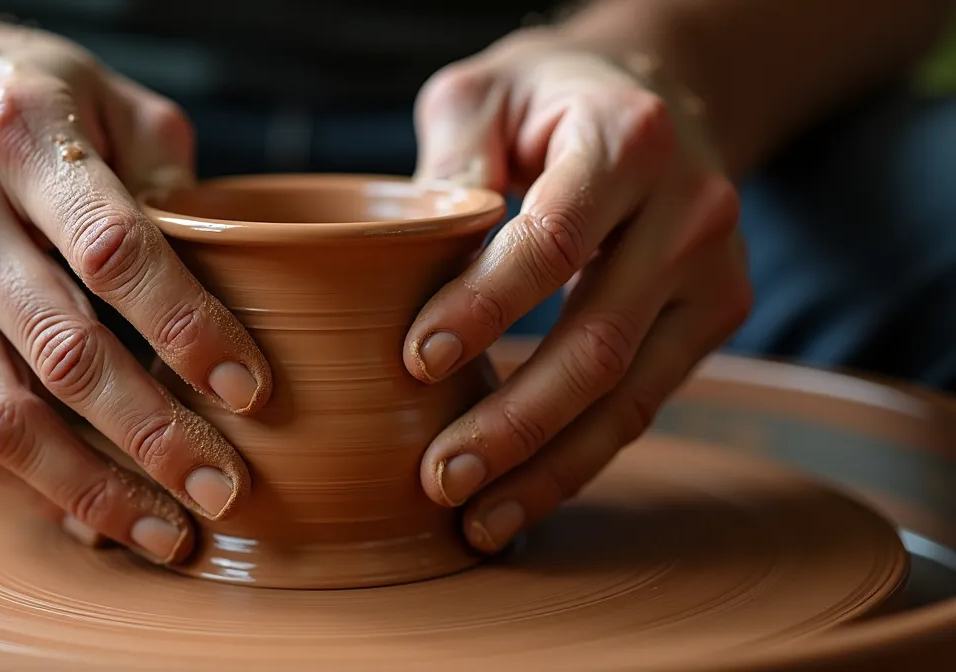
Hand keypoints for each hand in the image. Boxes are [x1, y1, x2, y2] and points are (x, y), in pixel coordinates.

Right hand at [0, 20, 271, 564]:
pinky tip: (100, 514)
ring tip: (170, 532)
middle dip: (155, 434)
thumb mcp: (107, 97)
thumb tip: (234, 278)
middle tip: (226, 487)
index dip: (187, 327)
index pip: (114, 251)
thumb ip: (172, 175)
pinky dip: (36, 487)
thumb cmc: (24, 105)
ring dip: (94, 488)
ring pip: (4, 419)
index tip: (250, 389)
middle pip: (63, 353)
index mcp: (19, 139)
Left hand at [405, 30, 751, 551]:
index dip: (486, 306)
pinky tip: (522, 495)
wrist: (652, 96)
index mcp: (629, 140)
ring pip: (631, 396)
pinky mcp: (716, 317)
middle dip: (514, 421)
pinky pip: (645, 403)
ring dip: (548, 467)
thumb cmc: (545, 99)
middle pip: (598, 341)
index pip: (554, 239)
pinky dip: (581, 458)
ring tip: (475, 518)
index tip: (417, 361)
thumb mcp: (482, 94)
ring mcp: (715, 272)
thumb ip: (448, 160)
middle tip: (437, 475)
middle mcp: (691, 210)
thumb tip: (406, 253)